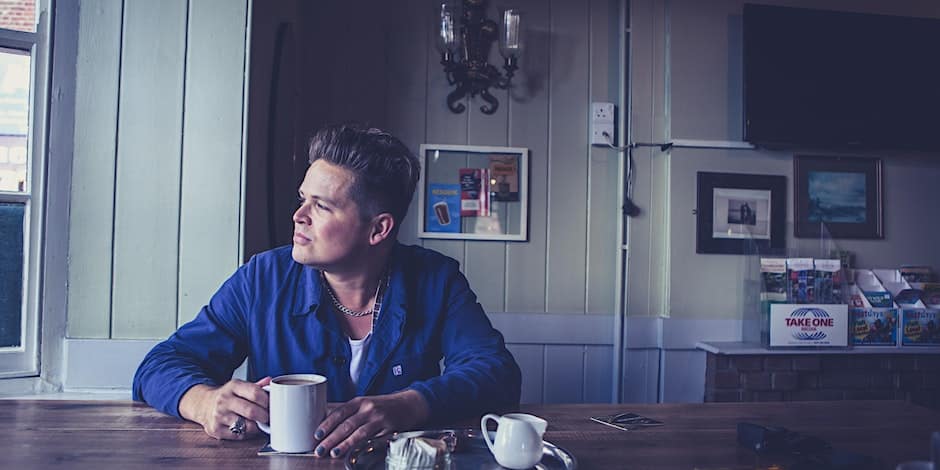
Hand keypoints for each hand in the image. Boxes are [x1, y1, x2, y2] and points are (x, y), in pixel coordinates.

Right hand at [179, 377, 270, 439]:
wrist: (203, 404)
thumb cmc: (227, 396)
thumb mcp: (239, 387)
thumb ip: (256, 386)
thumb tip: (270, 381)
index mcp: (233, 386)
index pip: (255, 393)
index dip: (267, 401)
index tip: (271, 405)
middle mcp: (224, 400)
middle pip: (252, 411)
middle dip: (264, 416)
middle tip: (267, 417)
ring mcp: (219, 416)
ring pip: (247, 426)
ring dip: (256, 426)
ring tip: (257, 422)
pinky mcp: (216, 430)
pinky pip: (239, 435)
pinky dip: (246, 433)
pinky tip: (245, 427)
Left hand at [314, 389, 429, 457]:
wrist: (409, 405)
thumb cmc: (384, 406)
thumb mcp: (366, 404)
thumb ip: (349, 413)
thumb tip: (328, 425)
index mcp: (359, 401)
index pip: (339, 413)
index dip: (326, 424)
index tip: (316, 435)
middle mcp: (368, 408)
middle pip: (346, 424)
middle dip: (331, 438)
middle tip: (319, 449)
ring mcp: (378, 419)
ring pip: (357, 432)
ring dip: (343, 444)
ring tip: (333, 452)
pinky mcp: (387, 429)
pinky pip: (372, 439)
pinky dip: (361, 446)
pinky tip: (353, 452)